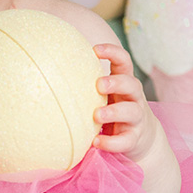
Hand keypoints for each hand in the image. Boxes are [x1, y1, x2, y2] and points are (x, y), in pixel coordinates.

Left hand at [92, 42, 158, 164]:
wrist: (141, 138)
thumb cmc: (114, 108)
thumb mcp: (106, 93)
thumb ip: (89, 83)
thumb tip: (51, 69)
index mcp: (124, 82)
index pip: (124, 61)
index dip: (113, 52)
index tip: (95, 50)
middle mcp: (134, 98)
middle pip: (132, 84)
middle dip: (116, 82)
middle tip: (98, 85)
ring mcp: (136, 119)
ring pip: (132, 111)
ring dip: (114, 112)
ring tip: (96, 115)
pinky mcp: (134, 138)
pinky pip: (126, 140)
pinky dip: (112, 142)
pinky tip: (96, 141)